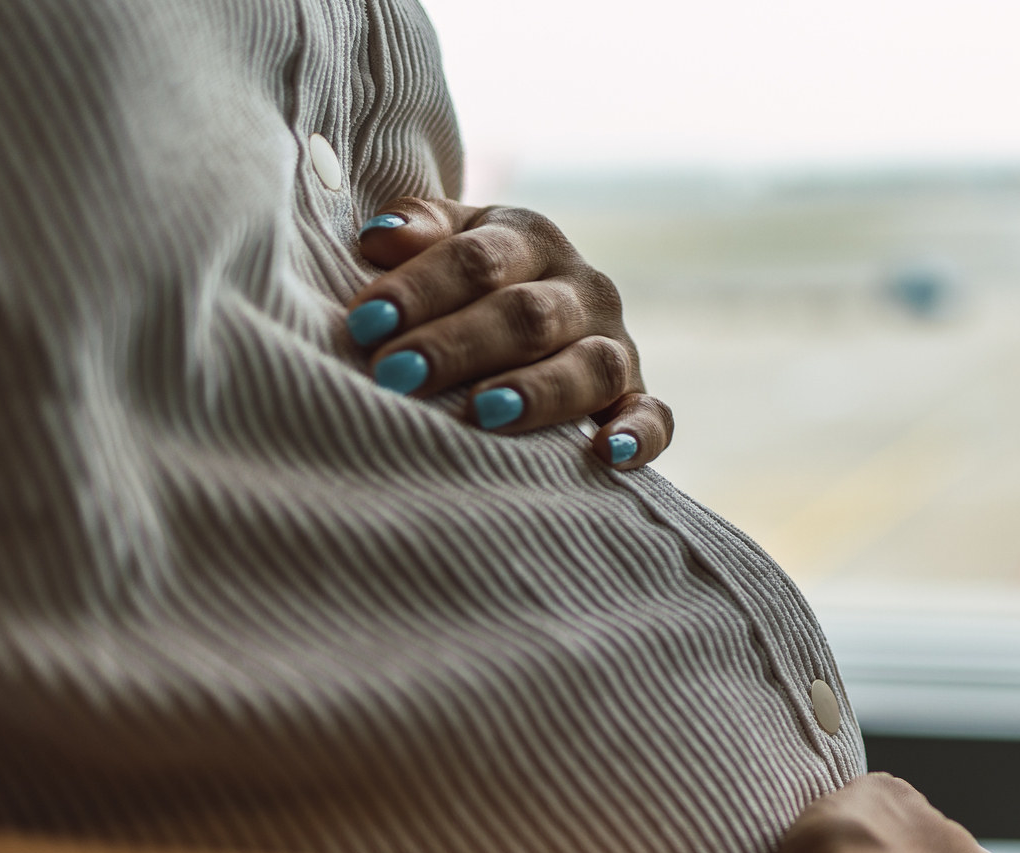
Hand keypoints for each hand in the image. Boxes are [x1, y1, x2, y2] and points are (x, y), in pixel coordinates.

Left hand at [346, 198, 672, 470]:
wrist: (531, 307)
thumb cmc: (466, 281)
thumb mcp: (445, 240)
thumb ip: (415, 232)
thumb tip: (379, 241)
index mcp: (529, 238)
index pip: (477, 260)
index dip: (420, 290)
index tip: (365, 324)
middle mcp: (582, 287)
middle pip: (526, 315)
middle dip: (459, 346)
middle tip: (397, 374)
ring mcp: (615, 344)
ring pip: (589, 365)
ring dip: (537, 391)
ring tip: (484, 414)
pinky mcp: (636, 397)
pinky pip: (654, 417)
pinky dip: (637, 435)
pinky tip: (606, 455)